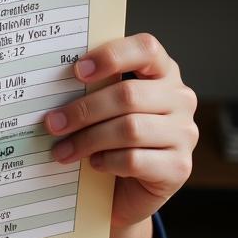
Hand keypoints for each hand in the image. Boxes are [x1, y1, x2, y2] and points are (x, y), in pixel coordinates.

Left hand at [44, 33, 198, 228]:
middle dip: (83, 110)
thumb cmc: (112, 136)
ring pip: (130, 129)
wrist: (129, 188)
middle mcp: (180, 99)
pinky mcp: (180, 167)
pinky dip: (107, 161)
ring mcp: (184, 133)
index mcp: (163, 72)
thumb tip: (53, 85)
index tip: (77, 71)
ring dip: (88, 139)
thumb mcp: (105, 104)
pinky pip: (135, 159)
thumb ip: (94, 87)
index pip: (146, 49)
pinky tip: (94, 163)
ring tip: (63, 149)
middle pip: (128, 95)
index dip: (112, 56)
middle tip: (53, 123)